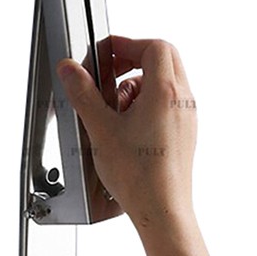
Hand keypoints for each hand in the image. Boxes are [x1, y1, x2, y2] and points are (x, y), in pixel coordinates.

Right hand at [56, 36, 197, 230]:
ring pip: (166, 79)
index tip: (105, 53)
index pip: (154, 46)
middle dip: (133, 58)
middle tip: (109, 71)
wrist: (162, 211)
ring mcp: (186, 117)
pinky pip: (168, 100)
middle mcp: (182, 101)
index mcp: (165, 93)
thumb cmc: (139, 177)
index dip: (127, 44)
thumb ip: (83, 93)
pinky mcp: (184, 132)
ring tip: (113, 104)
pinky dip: (146, 100)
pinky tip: (125, 123)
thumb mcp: (100, 129)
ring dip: (138, 81)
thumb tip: (69, 69)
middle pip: (164, 58)